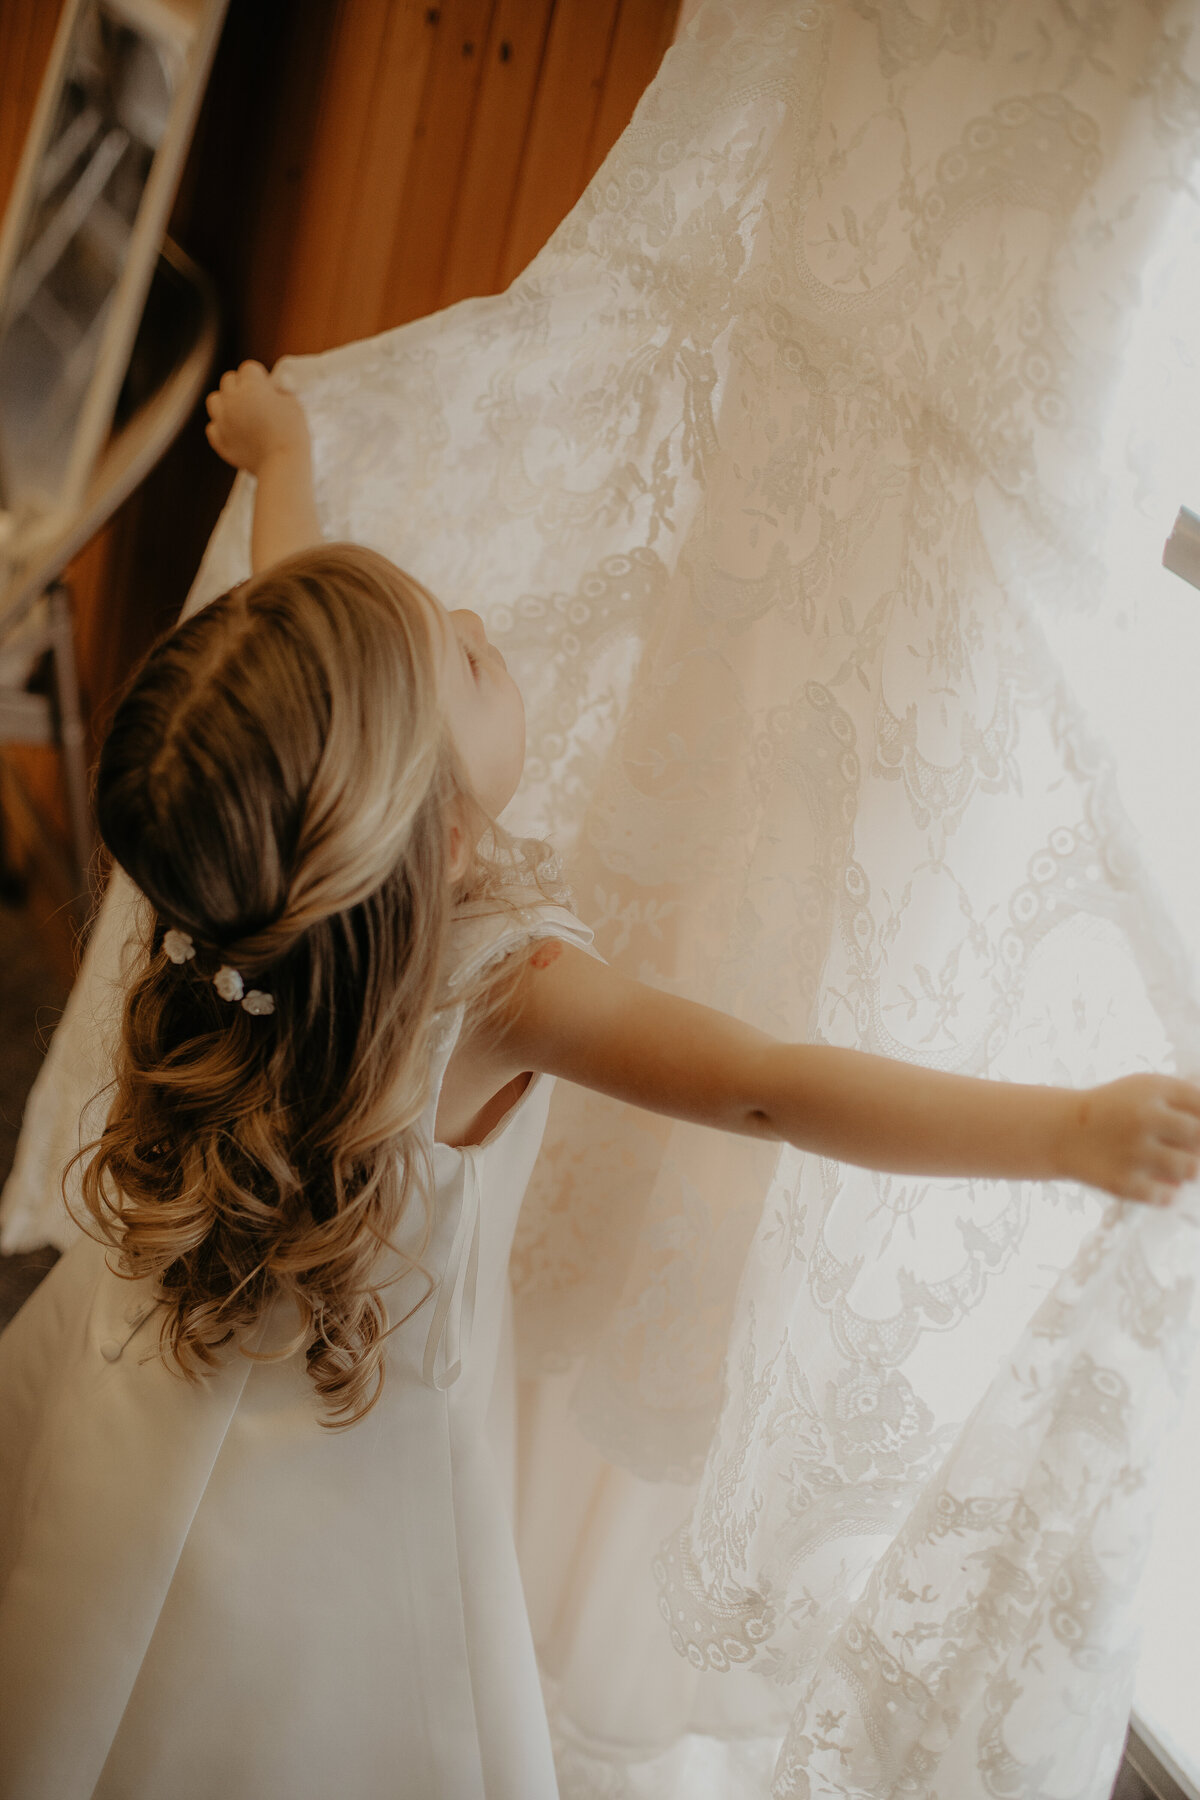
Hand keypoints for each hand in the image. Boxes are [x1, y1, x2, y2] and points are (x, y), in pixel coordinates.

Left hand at [205, 361, 309, 474]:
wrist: (282, 465)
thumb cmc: (292, 433)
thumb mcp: (293, 404)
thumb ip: (277, 392)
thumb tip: (269, 389)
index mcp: (251, 387)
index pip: (248, 368)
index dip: (259, 377)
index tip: (268, 389)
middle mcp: (232, 400)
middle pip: (228, 380)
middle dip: (240, 386)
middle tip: (255, 400)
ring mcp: (222, 420)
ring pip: (214, 400)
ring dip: (225, 402)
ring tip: (240, 413)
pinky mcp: (219, 440)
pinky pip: (213, 426)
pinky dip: (222, 427)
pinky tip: (235, 432)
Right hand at [1065, 1074, 1199, 1203]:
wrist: (1061, 1131)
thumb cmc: (1117, 1108)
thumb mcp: (1148, 1088)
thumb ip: (1189, 1099)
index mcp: (1153, 1089)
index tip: (1190, 1134)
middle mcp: (1143, 1117)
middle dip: (1195, 1145)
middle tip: (1180, 1146)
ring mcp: (1132, 1151)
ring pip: (1191, 1169)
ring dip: (1186, 1169)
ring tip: (1169, 1163)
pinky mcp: (1121, 1182)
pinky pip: (1167, 1196)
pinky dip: (1166, 1192)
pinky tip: (1152, 1180)